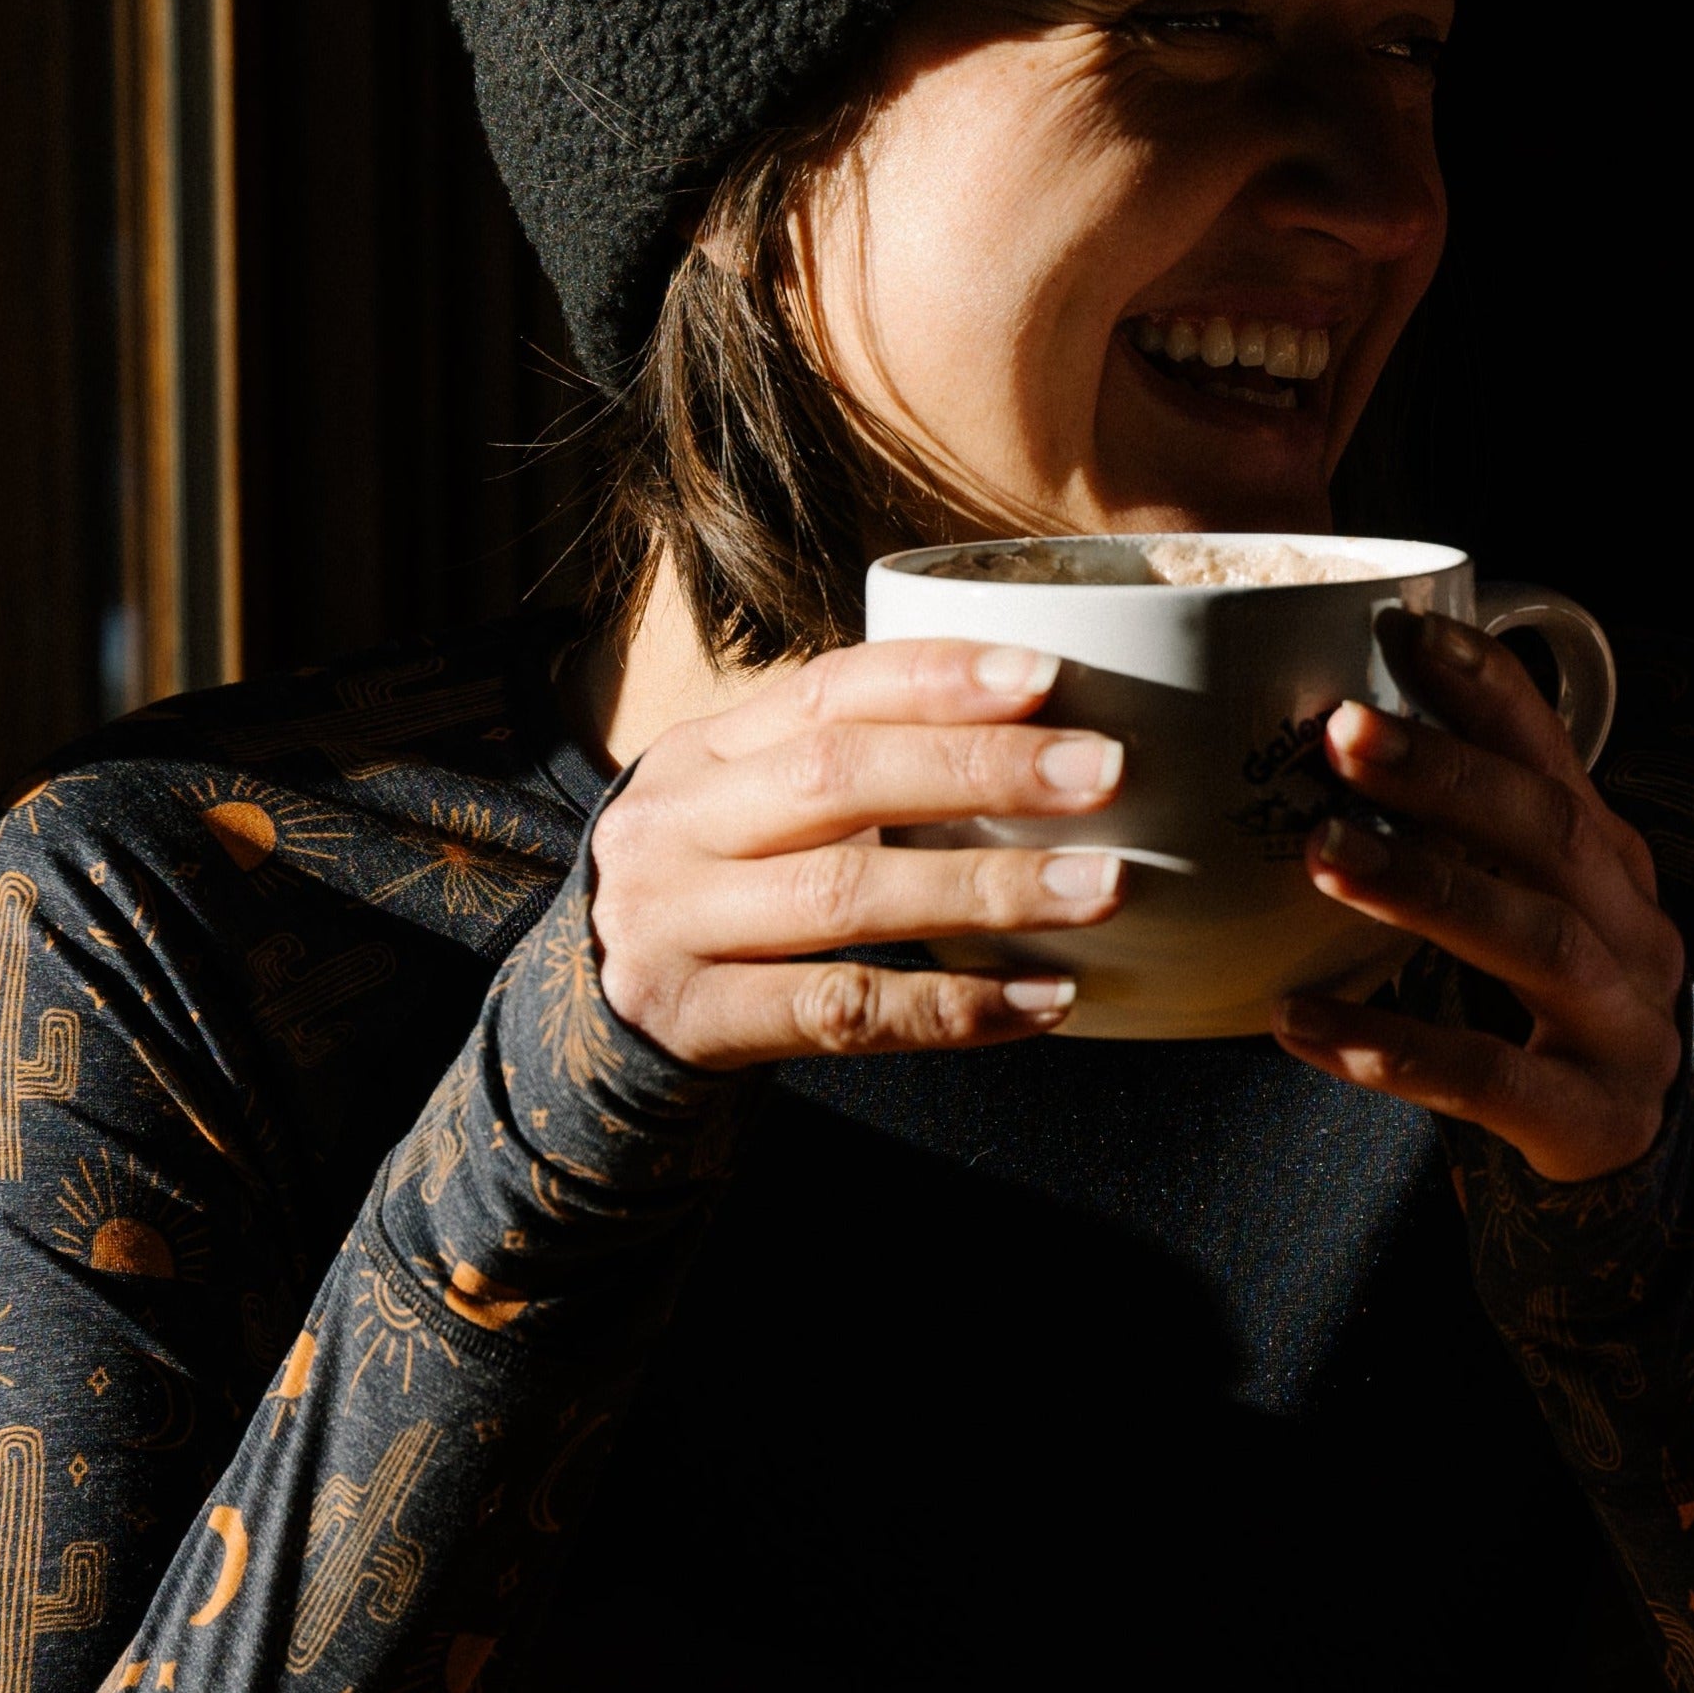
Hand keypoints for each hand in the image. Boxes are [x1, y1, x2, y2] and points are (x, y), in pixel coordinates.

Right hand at [587, 639, 1127, 1069]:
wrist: (589, 1016)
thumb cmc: (720, 892)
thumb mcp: (751, 807)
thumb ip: (853, 766)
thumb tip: (1047, 735)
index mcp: (707, 750)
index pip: (827, 688)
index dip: (938, 677)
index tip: (1047, 673)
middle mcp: (678, 824)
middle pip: (840, 778)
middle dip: (982, 770)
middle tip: (1104, 772)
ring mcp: (674, 923)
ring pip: (847, 895)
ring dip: (991, 888)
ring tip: (1103, 885)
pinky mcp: (694, 1019)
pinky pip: (844, 1009)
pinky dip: (955, 1006)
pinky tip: (1047, 997)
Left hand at [1272, 611, 1685, 1182]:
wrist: (1617, 1166)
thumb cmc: (1537, 1017)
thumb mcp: (1518, 911)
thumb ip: (1459, 838)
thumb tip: (1326, 733)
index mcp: (1612, 867)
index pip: (1558, 758)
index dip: (1490, 692)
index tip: (1406, 632)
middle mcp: (1637, 932)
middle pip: (1555, 835)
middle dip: (1448, 776)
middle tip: (1340, 731)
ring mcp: (1629, 1027)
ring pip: (1540, 942)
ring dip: (1430, 890)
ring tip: (1322, 854)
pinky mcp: (1596, 1118)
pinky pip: (1493, 1079)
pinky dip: (1396, 1048)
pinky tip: (1300, 1022)